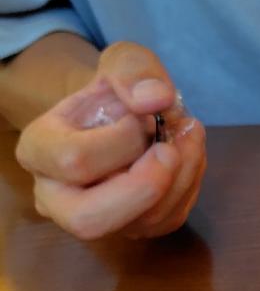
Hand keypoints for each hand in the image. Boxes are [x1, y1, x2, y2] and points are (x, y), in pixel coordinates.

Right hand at [15, 41, 205, 239]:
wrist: (123, 115)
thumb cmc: (115, 92)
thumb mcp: (121, 62)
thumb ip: (134, 71)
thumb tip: (157, 99)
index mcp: (39, 151)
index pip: (74, 161)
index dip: (121, 140)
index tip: (139, 117)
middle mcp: (58, 197)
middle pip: (89, 220)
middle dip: (145, 186)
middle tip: (170, 149)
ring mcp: (99, 218)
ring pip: (141, 223)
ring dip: (180, 179)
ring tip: (189, 137)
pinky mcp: (135, 228)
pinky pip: (168, 220)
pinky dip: (189, 185)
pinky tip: (190, 154)